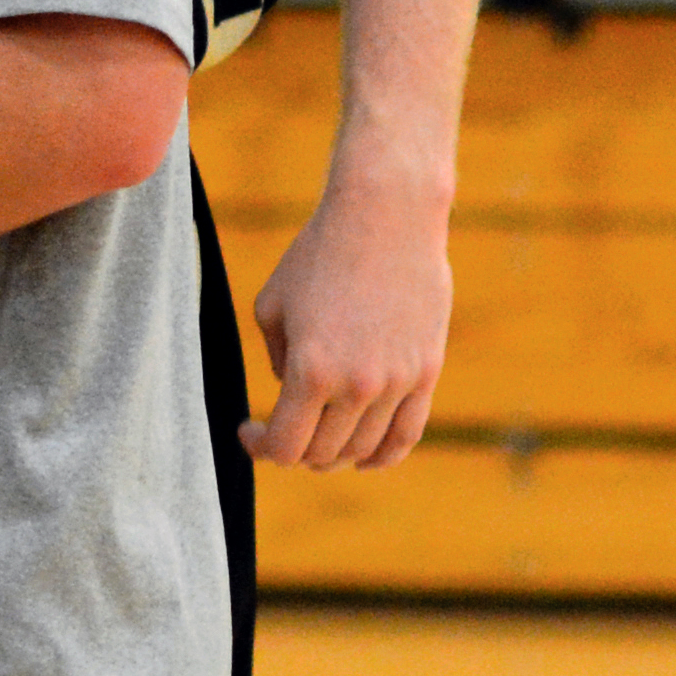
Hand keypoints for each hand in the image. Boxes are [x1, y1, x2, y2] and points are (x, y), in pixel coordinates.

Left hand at [248, 175, 449, 467]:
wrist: (386, 217)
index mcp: (310, 370)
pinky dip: (381, 455)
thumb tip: (293, 398)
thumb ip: (278, 362)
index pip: (285, 445)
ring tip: (314, 440)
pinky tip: (361, 458)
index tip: (247, 430)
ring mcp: (398, 382)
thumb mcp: (272, 307)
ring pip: (363, 450)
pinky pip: (406, 434)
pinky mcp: (427, 371)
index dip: (260, 447)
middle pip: (322, 454)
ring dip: (334, 455)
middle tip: (279, 432)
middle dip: (293, 452)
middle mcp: (358, 385)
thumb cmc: (317, 255)